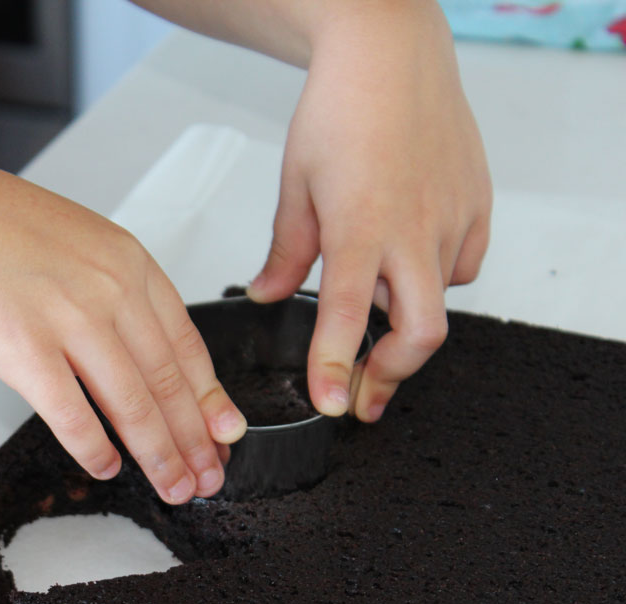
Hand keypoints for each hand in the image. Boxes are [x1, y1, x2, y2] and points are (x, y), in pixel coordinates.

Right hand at [0, 154, 246, 502]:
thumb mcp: (77, 242)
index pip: (187, 345)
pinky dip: (95, 448)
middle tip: (208, 476)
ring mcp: (69, 320)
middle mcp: (110, 290)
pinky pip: (73, 415)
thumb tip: (140, 350)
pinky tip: (107, 467)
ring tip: (173, 486)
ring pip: (133, 405)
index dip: (209, 399)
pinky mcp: (25, 350)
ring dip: (158, 455)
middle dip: (194, 440)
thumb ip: (116, 290)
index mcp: (129, 262)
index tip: (226, 432)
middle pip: (168, 381)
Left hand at [247, 0, 491, 421]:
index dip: (336, 368)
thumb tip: (268, 295)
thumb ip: (287, 251)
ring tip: (376, 306)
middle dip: (390, 375)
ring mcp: (453, 221)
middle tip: (363, 397)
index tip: (330, 404)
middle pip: (421, 334)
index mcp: (360, 229)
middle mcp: (414, 232)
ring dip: (406, 318)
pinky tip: (411, 262)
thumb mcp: (296, 184)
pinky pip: (464, 266)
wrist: (393, 55)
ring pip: (439, 299)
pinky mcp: (478, 207)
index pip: (347, 318)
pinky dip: (436, 278)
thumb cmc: (340, 110)